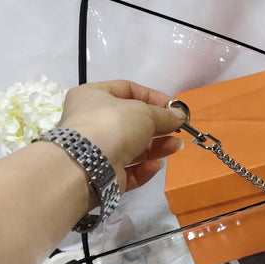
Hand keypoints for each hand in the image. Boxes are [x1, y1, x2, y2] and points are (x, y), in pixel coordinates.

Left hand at [56, 80, 186, 192]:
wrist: (86, 165)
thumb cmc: (112, 125)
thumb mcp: (144, 112)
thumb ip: (164, 114)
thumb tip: (179, 115)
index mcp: (93, 96)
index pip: (127, 90)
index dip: (152, 97)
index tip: (173, 107)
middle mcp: (92, 122)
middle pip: (132, 122)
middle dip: (158, 126)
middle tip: (177, 129)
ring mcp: (96, 150)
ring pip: (132, 147)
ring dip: (156, 147)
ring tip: (175, 146)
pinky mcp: (102, 174)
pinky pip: (127, 169)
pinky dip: (143, 168)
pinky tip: (156, 165)